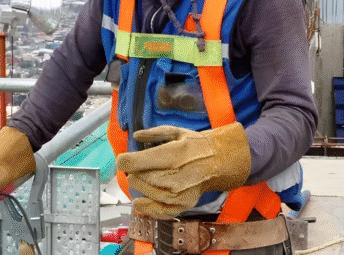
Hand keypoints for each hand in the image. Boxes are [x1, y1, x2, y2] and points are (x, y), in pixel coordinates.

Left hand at [116, 123, 250, 218]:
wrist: (219, 162)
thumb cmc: (196, 145)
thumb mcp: (176, 132)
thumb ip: (154, 133)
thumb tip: (136, 135)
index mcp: (172, 154)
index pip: (134, 163)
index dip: (124, 161)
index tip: (124, 160)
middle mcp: (175, 176)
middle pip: (137, 179)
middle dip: (134, 172)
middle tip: (139, 168)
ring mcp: (178, 193)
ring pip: (144, 194)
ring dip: (140, 187)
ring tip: (145, 178)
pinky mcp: (181, 205)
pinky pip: (156, 211)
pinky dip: (146, 207)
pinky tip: (141, 201)